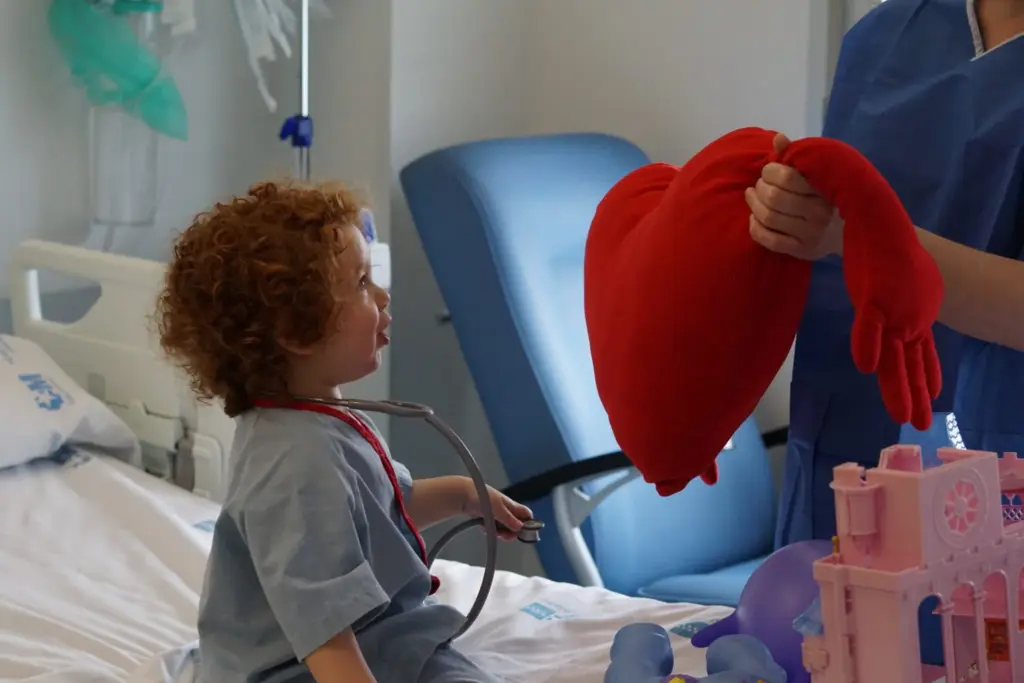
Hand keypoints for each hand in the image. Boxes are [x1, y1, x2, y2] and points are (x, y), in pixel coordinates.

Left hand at [461, 481, 532, 540]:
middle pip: (515, 524)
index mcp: (512, 505)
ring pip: (503, 527)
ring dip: (500, 532)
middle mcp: (506, 509)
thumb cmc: (483, 497)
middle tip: (504, 536)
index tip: (522, 533)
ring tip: (492, 531)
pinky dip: (489, 529)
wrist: (463, 494)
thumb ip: (509, 519)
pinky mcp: (486, 517)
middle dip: (511, 532)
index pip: (526, 514)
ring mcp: (496, 513)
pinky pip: (492, 527)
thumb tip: (521, 528)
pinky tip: (483, 527)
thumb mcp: (498, 509)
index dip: (528, 524)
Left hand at [746, 133, 842, 259]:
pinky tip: (754, 218)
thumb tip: (779, 138)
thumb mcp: (815, 174)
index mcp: (823, 190)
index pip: (787, 177)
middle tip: (759, 185)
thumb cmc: (825, 196)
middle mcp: (818, 213)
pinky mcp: (800, 250)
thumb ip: (796, 156)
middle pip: (774, 198)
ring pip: (769, 218)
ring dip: (753, 205)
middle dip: (759, 188)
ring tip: (752, 196)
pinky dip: (755, 227)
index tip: (768, 171)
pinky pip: (768, 240)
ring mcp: (809, 234)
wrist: (845, 232)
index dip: (770, 171)